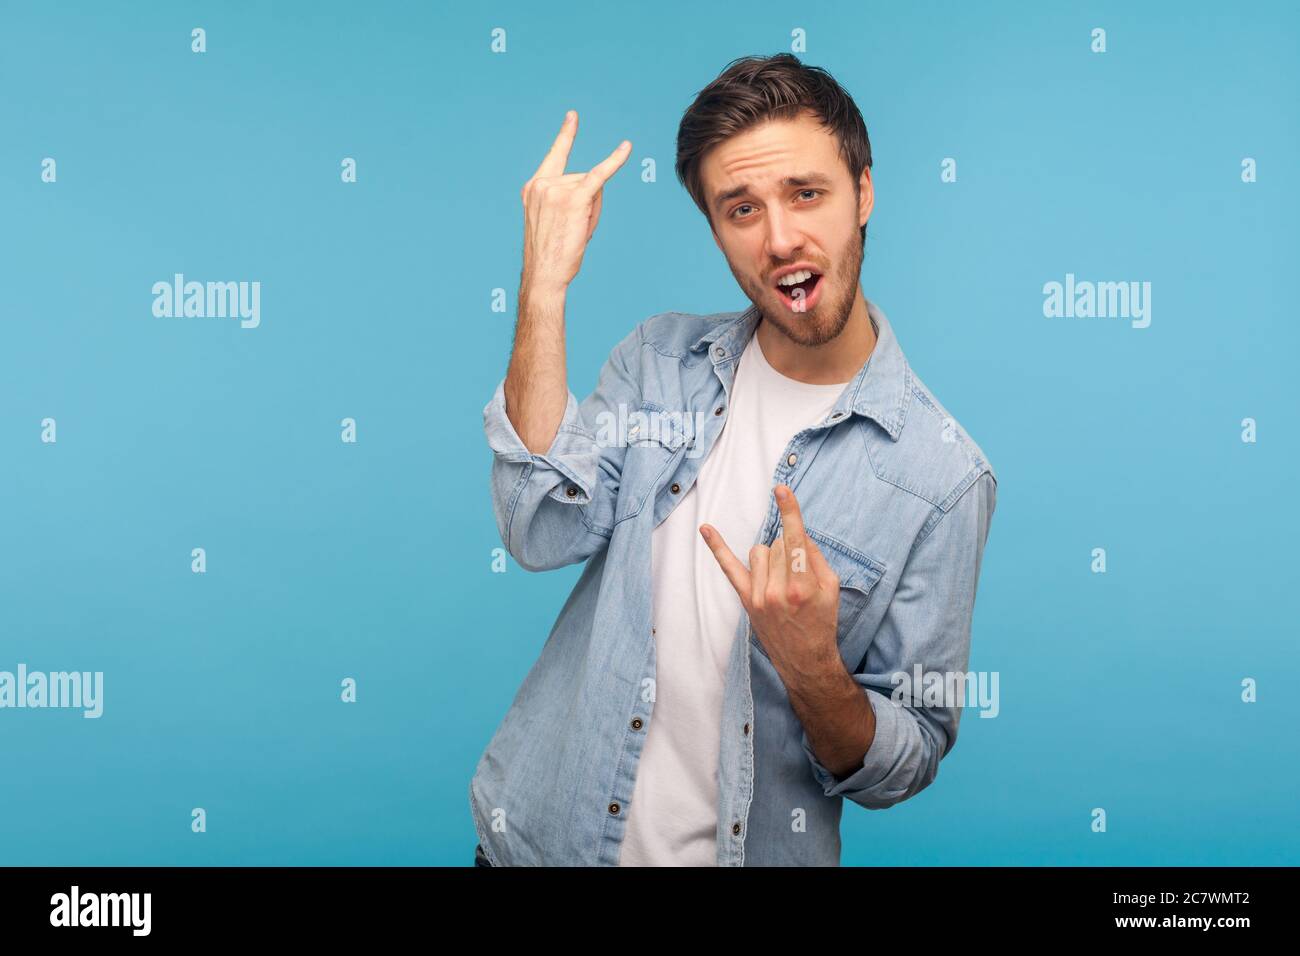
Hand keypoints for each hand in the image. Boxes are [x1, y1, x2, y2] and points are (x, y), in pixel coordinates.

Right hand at [520, 110, 631, 292]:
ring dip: (593, 211)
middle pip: (581, 178)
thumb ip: (573, 197)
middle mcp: (542, 183)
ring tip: (576, 232)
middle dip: (586, 204)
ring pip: (592, 187)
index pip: (554, 157)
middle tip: (572, 231)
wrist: (544, 274)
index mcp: (533, 188)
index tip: (573, 117)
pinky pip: (599, 175)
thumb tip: (597, 183)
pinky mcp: (575, 198)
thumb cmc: (551, 254)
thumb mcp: (555, 220)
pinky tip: (626, 148)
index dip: (566, 136)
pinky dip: (615, 161)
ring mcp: (556, 188)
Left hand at [699, 484, 839, 668]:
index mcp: (803, 587)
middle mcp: (777, 591)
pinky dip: (717, 547)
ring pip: (759, 551)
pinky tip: (706, 529)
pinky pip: (729, 568)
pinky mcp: (746, 601)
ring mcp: (758, 597)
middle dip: (789, 551)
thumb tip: (797, 534)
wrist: (805, 660)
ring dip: (771, 556)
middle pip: (777, 545)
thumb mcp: (832, 588)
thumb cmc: (822, 622)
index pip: (794, 540)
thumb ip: (816, 557)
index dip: (790, 513)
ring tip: (782, 578)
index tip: (781, 489)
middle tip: (798, 575)